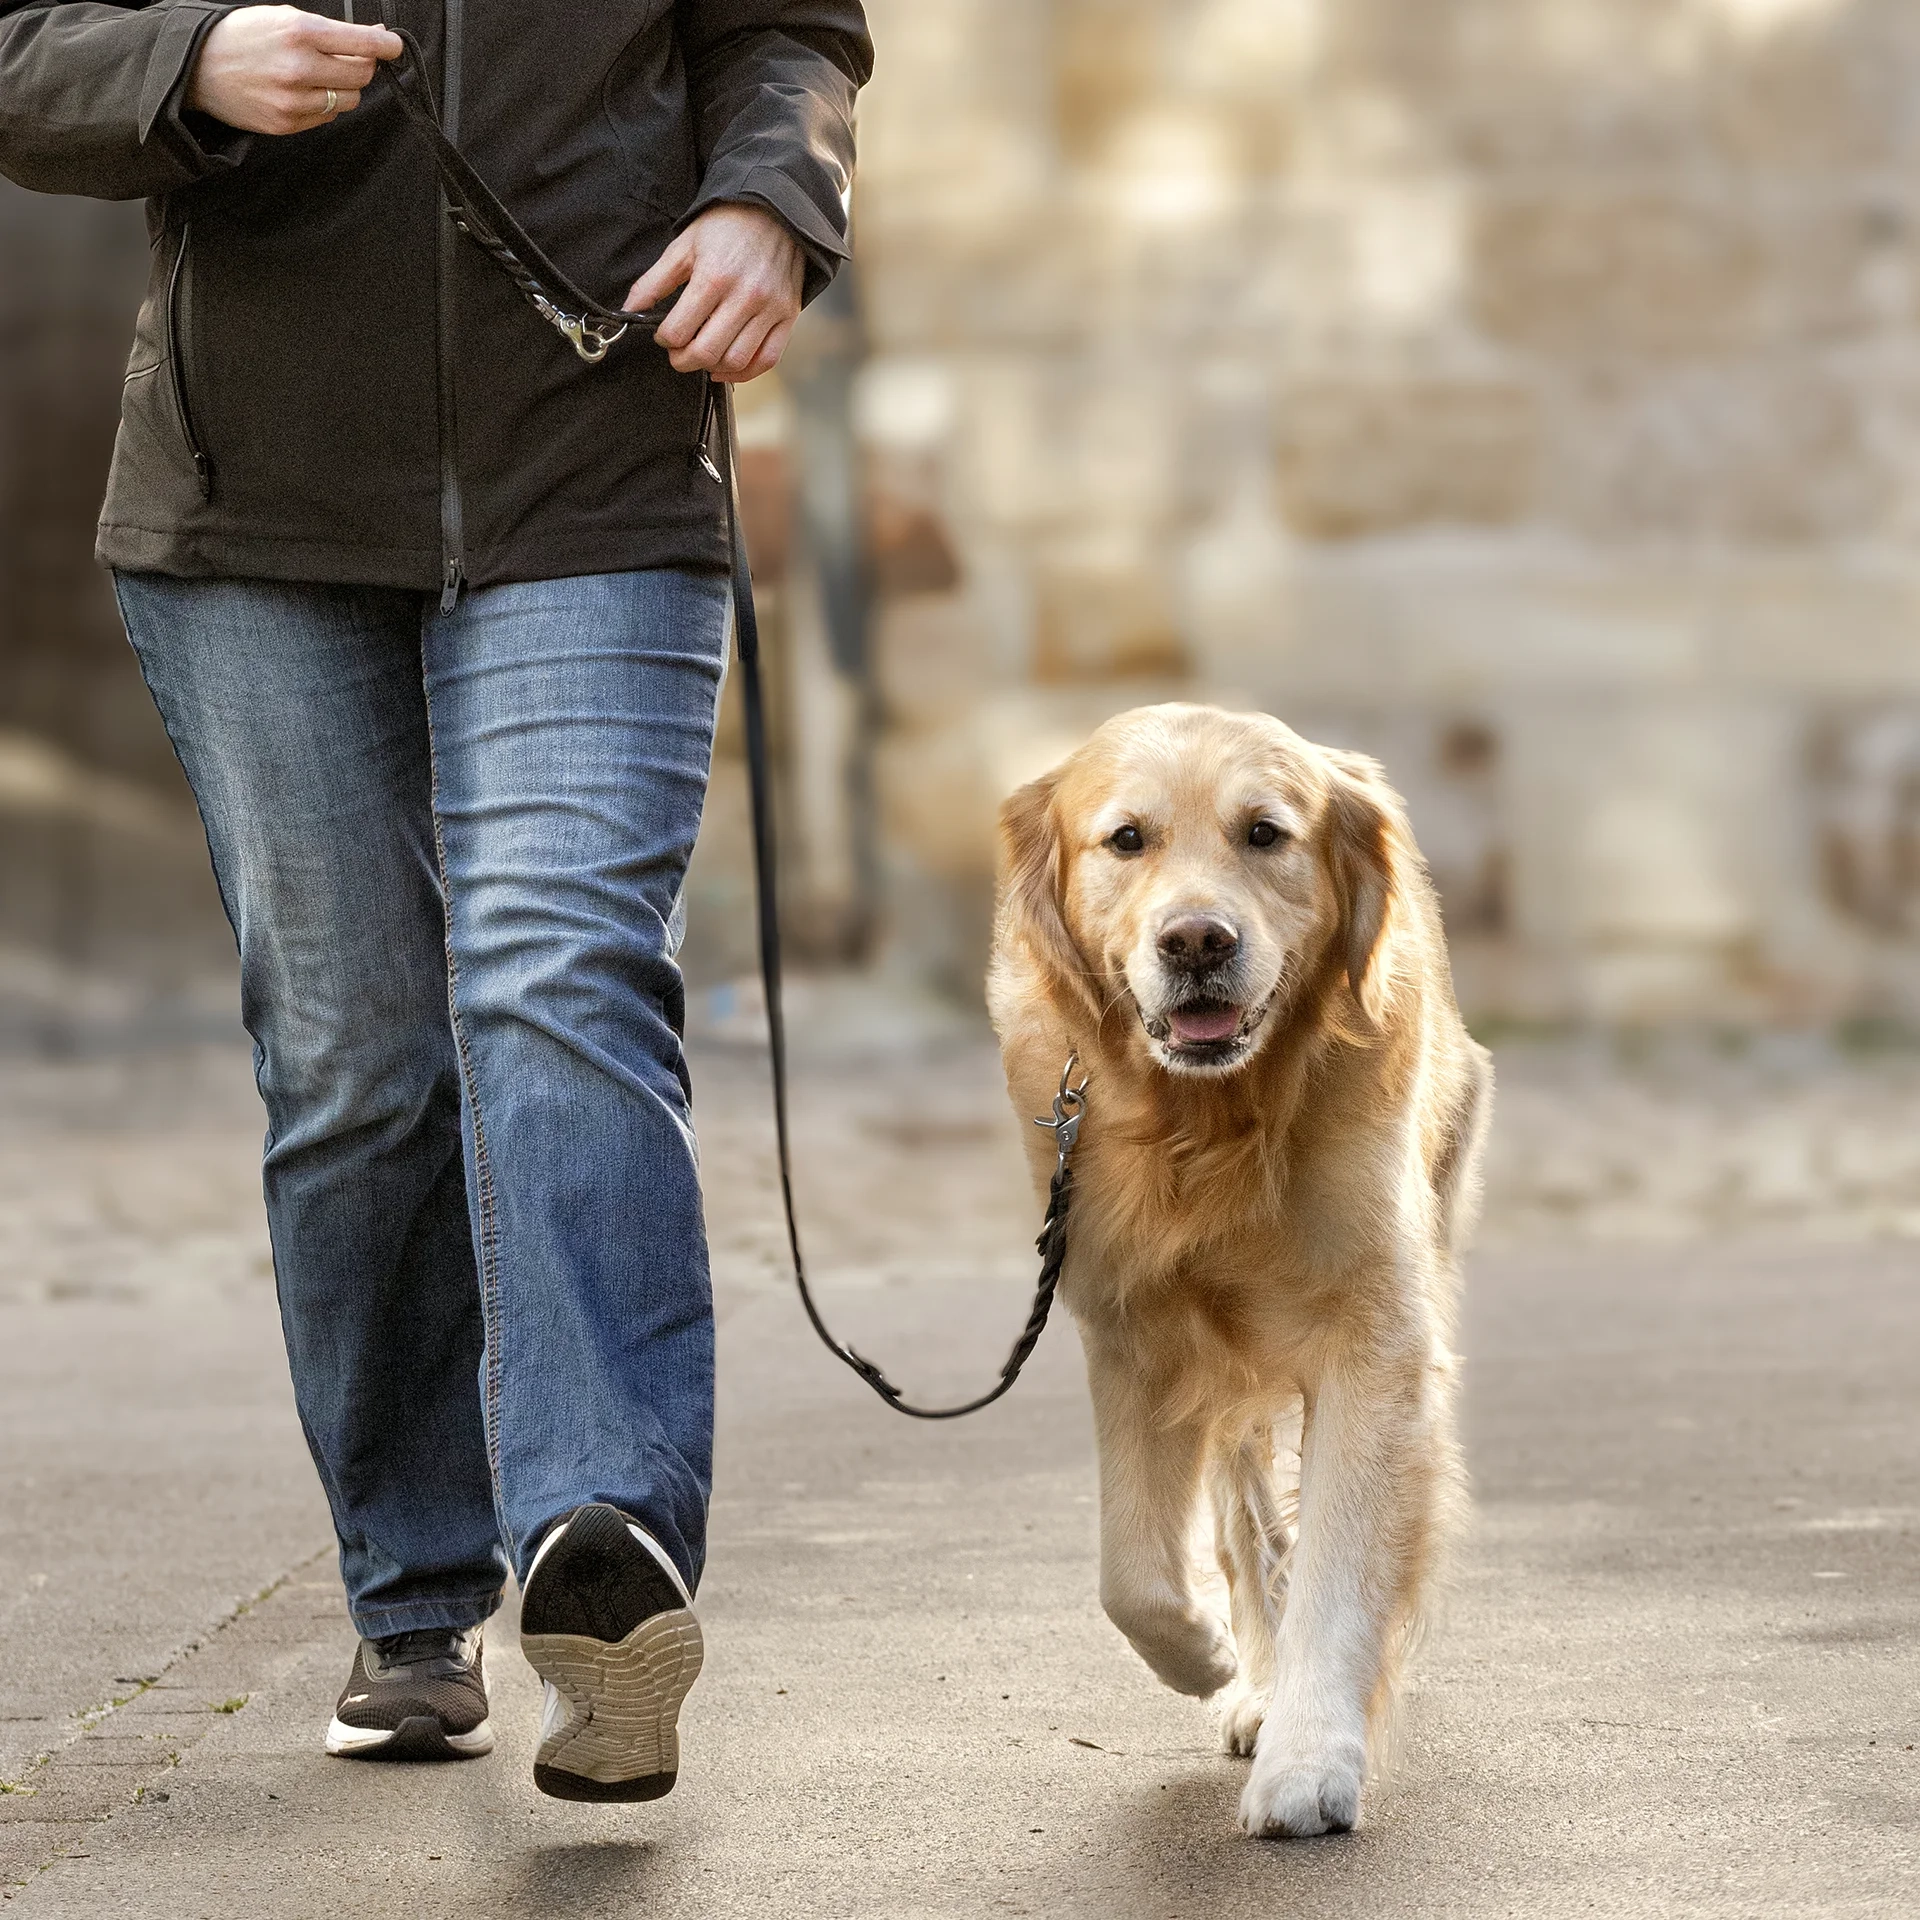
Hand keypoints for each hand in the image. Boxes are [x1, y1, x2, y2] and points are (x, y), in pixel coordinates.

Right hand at [186, 7, 401, 136]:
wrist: (196, 65)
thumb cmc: (241, 37)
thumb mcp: (282, 17)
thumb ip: (329, 30)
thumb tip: (373, 36)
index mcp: (300, 32)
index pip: (362, 43)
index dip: (385, 44)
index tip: (393, 44)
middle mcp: (299, 67)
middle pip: (362, 75)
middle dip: (362, 65)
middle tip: (348, 57)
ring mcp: (294, 100)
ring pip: (348, 99)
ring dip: (342, 87)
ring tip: (316, 74)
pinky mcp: (287, 123)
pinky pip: (326, 117)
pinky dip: (323, 104)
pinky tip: (300, 91)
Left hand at [625, 204, 803, 382]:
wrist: (774, 210)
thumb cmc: (726, 226)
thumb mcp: (684, 246)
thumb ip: (654, 281)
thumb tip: (629, 310)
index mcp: (713, 277)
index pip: (678, 331)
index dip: (664, 339)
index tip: (664, 335)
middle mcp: (744, 296)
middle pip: (706, 352)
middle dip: (683, 360)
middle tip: (678, 353)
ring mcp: (770, 309)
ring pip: (736, 360)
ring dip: (712, 367)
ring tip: (702, 355)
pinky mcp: (788, 316)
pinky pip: (767, 359)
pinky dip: (746, 372)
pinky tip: (727, 367)